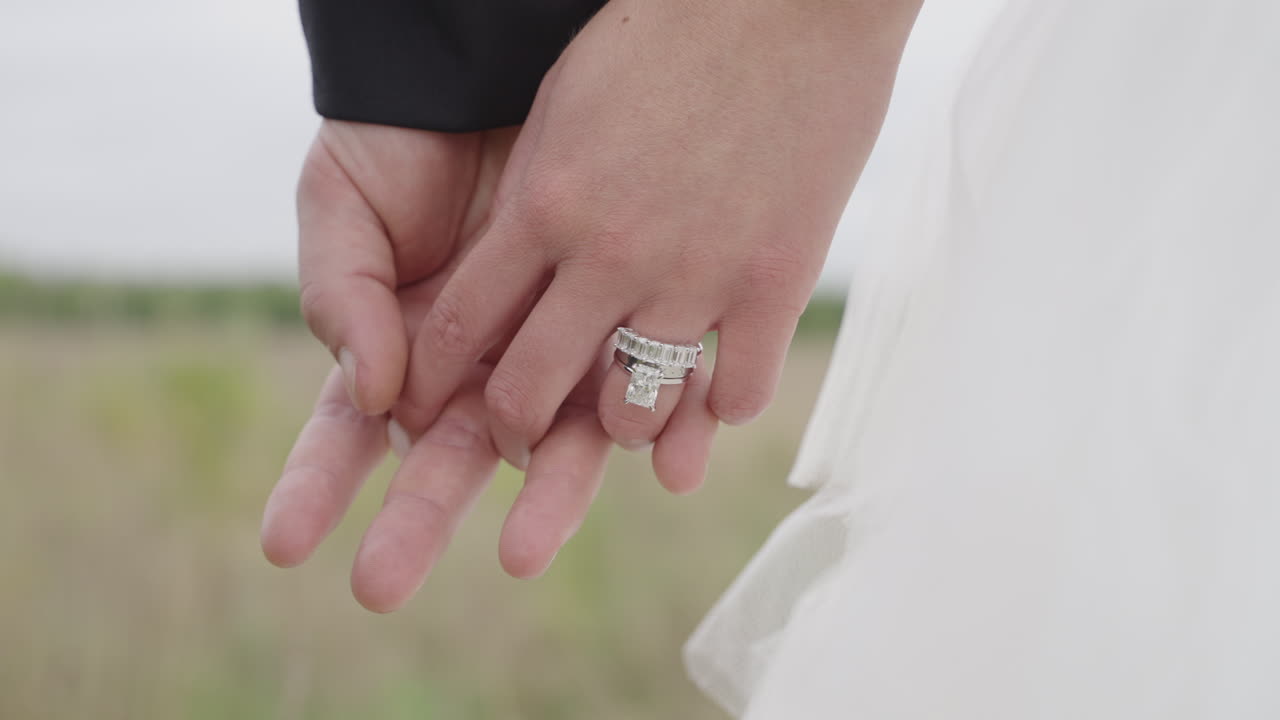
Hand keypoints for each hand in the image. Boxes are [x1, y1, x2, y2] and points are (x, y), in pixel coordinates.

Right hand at [261, 122, 613, 611]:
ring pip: (552, 444)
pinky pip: (641, 389)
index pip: (347, 433)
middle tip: (378, 583)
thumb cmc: (402, 140)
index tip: (280, 542)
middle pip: (447, 462)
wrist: (487, 71)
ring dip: (541, 501)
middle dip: (414, 522)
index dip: (313, 486)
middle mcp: (474, 370)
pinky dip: (650, 432)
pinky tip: (649, 470)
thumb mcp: (343, 207)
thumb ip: (343, 298)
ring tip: (522, 552)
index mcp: (396, 349)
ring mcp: (548, 354)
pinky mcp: (619, 323)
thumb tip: (371, 393)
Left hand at [393, 0, 919, 475]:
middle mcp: (608, 252)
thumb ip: (536, 195)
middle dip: (510, 432)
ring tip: (625, 410)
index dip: (432, 383)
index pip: (458, 327)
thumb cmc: (666, 35)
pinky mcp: (776, 283)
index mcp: (543, 203)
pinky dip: (718, 405)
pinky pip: (736, 396)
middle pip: (526, 390)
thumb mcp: (567, 104)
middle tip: (520, 438)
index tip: (431, 409)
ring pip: (632, 412)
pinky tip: (714, 389)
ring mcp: (695, 273)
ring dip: (619, 424)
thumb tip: (514, 270)